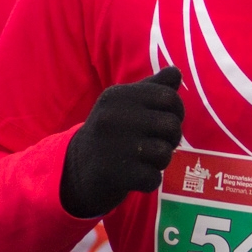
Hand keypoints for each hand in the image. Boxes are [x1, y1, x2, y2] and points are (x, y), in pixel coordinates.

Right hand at [60, 67, 183, 217]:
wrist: (76, 168)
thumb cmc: (113, 130)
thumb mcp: (127, 103)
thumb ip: (154, 87)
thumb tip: (176, 71)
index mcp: (118, 96)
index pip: (169, 98)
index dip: (176, 111)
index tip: (163, 120)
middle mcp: (113, 117)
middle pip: (172, 126)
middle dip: (171, 138)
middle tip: (153, 142)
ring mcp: (112, 146)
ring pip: (165, 153)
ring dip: (160, 160)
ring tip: (142, 158)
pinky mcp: (114, 174)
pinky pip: (154, 178)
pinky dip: (149, 180)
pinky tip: (134, 175)